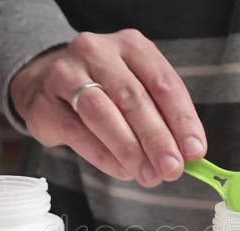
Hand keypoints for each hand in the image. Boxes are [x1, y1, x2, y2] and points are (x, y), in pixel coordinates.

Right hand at [10, 29, 206, 186]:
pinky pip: (78, 133)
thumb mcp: (136, 91)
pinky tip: (122, 171)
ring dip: (131, 150)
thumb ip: (162, 117)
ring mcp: (66, 74)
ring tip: (149, 175)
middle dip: (158, 139)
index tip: (195, 151)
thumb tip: (188, 154)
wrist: (44, 84)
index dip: (183, 120)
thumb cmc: (103, 90)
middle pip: (134, 98)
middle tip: (172, 169)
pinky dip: (105, 156)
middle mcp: (98, 52)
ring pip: (104, 114)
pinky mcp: (45, 103)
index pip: (164, 83)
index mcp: (131, 46)